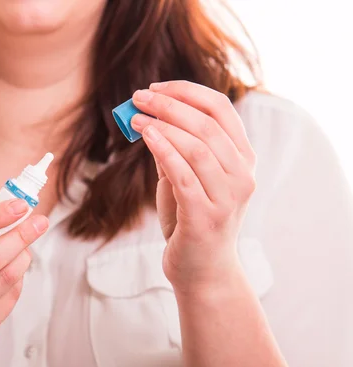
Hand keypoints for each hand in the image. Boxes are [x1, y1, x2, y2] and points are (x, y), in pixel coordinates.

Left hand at [130, 81, 256, 292]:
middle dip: (169, 104)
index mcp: (242, 159)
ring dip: (163, 125)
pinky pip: (184, 175)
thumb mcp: (185, 179)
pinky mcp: (206, 216)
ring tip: (135, 118)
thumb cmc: (191, 221)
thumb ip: (175, 150)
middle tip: (139, 97)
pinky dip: (164, 150)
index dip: (188, 91)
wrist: (201, 270)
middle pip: (207, 124)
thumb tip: (150, 117)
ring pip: (197, 146)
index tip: (157, 86)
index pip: (221, 109)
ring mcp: (228, 196)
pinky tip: (146, 137)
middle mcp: (242, 174)